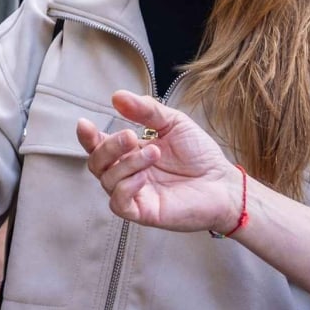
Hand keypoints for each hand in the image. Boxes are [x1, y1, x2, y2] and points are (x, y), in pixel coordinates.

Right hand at [76, 90, 241, 234]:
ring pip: (107, 180)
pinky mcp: (143, 213)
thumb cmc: (199, 155)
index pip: (98, 146)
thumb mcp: (173, 123)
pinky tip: (143, 177)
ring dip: (127, 163)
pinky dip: (125, 187)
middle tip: (130, 136)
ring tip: (154, 153)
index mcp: (129, 153)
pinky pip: (118, 203)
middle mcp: (126, 174)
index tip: (85, 124)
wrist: (224, 183)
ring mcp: (133, 194)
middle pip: (97, 162)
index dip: (87, 137)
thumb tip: (117, 96)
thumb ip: (146, 110)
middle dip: (109, 147)